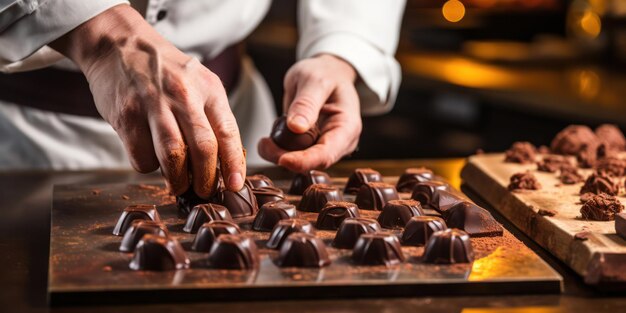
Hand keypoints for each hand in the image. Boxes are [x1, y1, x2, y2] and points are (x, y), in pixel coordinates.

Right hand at [50, 5, 244, 196]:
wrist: (120, 46)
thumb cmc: (166, 73)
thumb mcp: (199, 83)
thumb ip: (212, 118)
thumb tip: (225, 163)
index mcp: (208, 88)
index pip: (228, 132)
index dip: (234, 164)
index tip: (235, 185)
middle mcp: (183, 95)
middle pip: (203, 148)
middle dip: (206, 178)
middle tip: (205, 191)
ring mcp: (153, 104)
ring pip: (173, 156)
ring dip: (178, 179)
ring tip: (180, 185)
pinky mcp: (126, 116)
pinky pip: (142, 156)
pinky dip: (149, 166)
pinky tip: (151, 158)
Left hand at [258, 54, 361, 171]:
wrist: (327, 74)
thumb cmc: (325, 73)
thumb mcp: (314, 80)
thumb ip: (306, 103)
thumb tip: (296, 127)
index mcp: (347, 127)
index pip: (327, 154)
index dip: (304, 161)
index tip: (282, 158)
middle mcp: (340, 142)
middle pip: (313, 162)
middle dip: (287, 158)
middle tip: (264, 144)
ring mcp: (326, 146)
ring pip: (301, 163)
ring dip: (279, 155)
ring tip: (265, 140)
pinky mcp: (312, 147)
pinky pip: (294, 156)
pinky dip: (279, 150)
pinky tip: (271, 138)